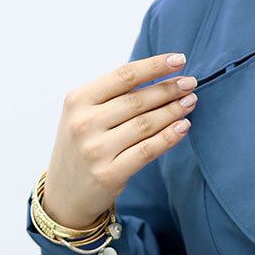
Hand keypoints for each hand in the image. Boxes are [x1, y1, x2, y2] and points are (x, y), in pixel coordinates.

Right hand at [41, 52, 198, 230]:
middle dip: (169, 89)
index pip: (123, 76)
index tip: (180, 60)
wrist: (63, 195)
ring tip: (190, 102)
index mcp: (77, 100)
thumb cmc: (81, 147)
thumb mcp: (83, 115)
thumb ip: (112, 97)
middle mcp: (84, 123)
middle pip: (137, 100)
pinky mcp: (109, 174)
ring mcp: (95, 149)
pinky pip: (147, 150)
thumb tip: (158, 77)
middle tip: (191, 84)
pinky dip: (169, 137)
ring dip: (173, 111)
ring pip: (146, 124)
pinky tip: (183, 126)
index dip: (154, 66)